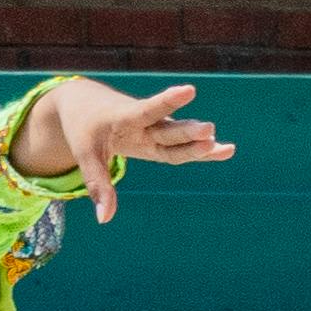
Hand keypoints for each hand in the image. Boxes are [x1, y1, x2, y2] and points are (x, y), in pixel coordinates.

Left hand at [13, 78, 235, 222]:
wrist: (87, 105)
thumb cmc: (85, 129)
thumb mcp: (85, 154)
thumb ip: (97, 185)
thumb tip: (104, 220)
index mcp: (125, 118)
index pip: (148, 109)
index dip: (167, 101)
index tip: (189, 90)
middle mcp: (146, 124)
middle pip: (168, 129)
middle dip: (187, 131)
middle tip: (208, 130)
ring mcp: (155, 130)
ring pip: (179, 138)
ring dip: (199, 142)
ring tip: (226, 148)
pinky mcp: (160, 139)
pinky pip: (181, 148)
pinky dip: (201, 151)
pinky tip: (225, 150)